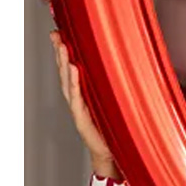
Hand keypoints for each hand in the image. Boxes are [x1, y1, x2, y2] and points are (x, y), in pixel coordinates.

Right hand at [49, 31, 120, 179]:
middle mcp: (77, 99)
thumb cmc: (112, 126)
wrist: (110, 152)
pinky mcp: (82, 118)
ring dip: (64, 63)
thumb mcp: (114, 101)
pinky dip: (75, 83)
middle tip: (56, 34)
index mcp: (83, 93)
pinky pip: (77, 98)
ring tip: (62, 46)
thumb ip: (115, 85)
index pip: (71, 68)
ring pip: (68, 82)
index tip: (60, 33)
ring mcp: (78, 108)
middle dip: (59, 52)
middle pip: (65, 71)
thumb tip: (130, 64)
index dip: (65, 52)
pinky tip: (74, 69)